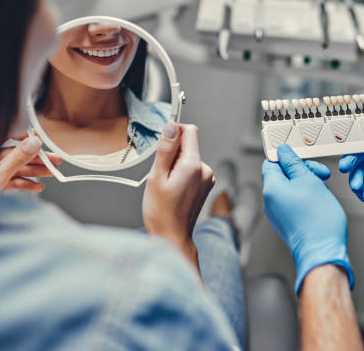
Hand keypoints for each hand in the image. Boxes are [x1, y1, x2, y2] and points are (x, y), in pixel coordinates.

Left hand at [0, 135, 62, 191]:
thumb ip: (18, 158)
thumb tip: (34, 143)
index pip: (7, 138)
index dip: (26, 139)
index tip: (40, 139)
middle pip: (17, 155)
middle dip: (37, 159)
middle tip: (54, 159)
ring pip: (17, 169)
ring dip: (35, 172)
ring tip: (52, 172)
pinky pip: (13, 181)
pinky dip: (25, 184)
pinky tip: (38, 186)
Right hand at [142, 123, 214, 262]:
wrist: (172, 237)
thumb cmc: (162, 213)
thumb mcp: (157, 177)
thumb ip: (165, 150)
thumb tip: (171, 127)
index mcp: (194, 166)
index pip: (189, 131)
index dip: (174, 133)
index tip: (162, 146)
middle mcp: (205, 170)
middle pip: (188, 145)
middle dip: (172, 153)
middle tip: (162, 174)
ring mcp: (207, 179)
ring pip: (188, 157)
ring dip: (175, 165)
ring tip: (167, 185)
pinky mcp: (205, 185)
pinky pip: (192, 169)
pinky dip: (181, 174)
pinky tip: (174, 189)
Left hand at [262, 144, 352, 293]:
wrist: (323, 252)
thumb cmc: (318, 220)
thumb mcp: (309, 181)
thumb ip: (294, 164)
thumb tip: (284, 152)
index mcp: (271, 189)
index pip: (271, 162)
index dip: (286, 156)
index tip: (301, 155)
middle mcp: (269, 202)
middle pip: (282, 175)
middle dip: (302, 171)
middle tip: (320, 174)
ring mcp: (277, 214)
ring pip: (290, 188)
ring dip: (306, 183)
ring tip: (322, 190)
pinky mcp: (286, 223)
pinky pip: (293, 202)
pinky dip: (306, 197)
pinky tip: (319, 202)